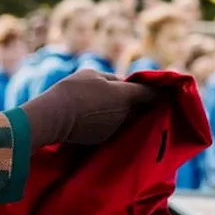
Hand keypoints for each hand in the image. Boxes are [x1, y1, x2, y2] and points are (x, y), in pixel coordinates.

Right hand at [21, 70, 159, 147]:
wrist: (53, 117)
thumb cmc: (73, 90)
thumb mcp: (92, 74)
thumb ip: (111, 79)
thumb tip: (121, 84)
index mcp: (125, 96)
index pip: (150, 94)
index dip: (157, 90)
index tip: (161, 88)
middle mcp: (125, 115)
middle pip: (139, 108)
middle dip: (138, 103)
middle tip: (131, 96)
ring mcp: (115, 130)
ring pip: (126, 119)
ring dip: (123, 114)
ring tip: (108, 106)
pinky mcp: (104, 139)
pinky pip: (113, 128)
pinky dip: (110, 123)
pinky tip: (96, 117)